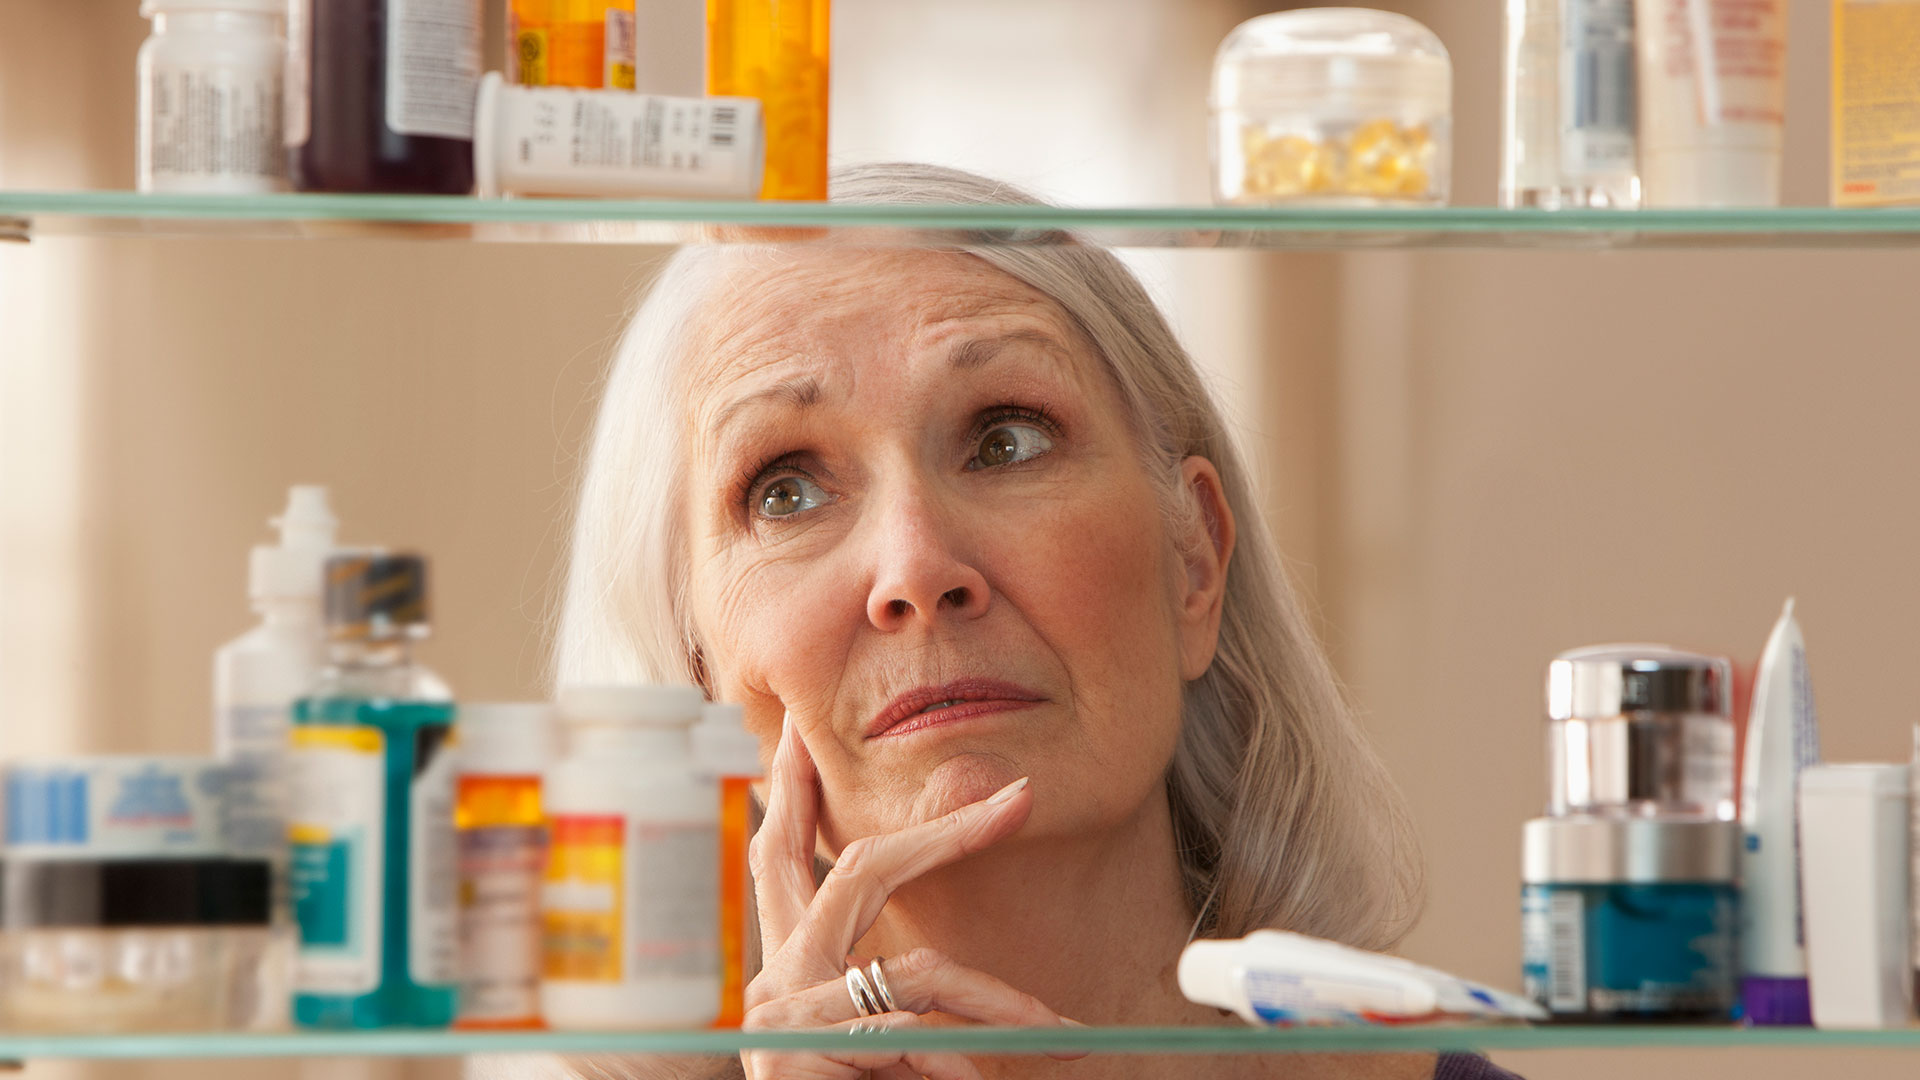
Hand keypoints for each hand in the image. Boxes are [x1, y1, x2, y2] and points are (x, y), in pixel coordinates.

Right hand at [740, 713, 1079, 1079]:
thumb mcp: (879, 1060)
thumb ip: (898, 1017)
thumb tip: (972, 1012)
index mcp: (784, 969)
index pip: (784, 858)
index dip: (800, 796)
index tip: (807, 740)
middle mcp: (771, 978)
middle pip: (853, 870)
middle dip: (937, 833)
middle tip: (1014, 801)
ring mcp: (780, 1013)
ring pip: (917, 972)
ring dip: (999, 1005)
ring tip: (1060, 1038)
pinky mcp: (798, 1049)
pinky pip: (908, 1035)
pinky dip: (960, 1062)